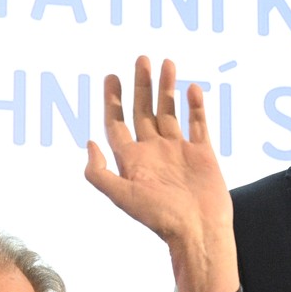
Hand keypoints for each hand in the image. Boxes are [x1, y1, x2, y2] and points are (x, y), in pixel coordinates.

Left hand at [85, 58, 246, 291]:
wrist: (198, 231)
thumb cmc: (159, 218)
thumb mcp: (122, 196)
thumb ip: (99, 173)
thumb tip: (89, 142)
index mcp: (132, 161)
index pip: (117, 124)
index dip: (113, 100)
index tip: (111, 77)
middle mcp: (153, 152)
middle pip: (143, 111)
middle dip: (141, 86)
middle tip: (141, 59)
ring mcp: (178, 151)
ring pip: (170, 112)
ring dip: (167, 88)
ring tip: (166, 63)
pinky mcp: (201, 153)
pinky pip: (197, 123)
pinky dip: (195, 106)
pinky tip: (192, 88)